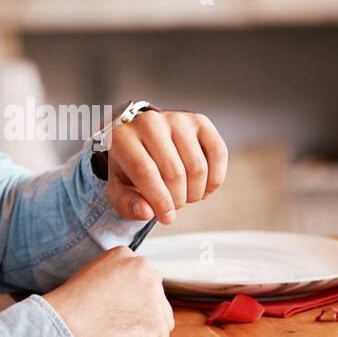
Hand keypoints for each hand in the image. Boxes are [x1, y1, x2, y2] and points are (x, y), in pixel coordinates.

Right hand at [44, 246, 173, 336]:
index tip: (113, 306)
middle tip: (116, 319)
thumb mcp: (98, 270)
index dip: (130, 300)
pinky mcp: (156, 322)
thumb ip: (121, 274)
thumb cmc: (75, 301)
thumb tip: (135, 289)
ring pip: (163, 319)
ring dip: (146, 329)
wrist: (65, 320)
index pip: (146, 283)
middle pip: (158, 300)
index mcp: (133, 258)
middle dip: (142, 313)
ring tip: (119, 329)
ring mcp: (154, 297)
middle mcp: (148, 271)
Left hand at [102, 108, 227, 222]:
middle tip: (174, 205)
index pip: (146, 172)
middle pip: (174, 172)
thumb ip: (127, 204)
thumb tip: (146, 211)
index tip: (166, 217)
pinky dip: (215, 179)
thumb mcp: (119, 188)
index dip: (160, 200)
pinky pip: (218, 153)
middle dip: (178, 200)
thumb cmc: (130, 166)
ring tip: (186, 196)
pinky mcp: (199, 121)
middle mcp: (150, 122)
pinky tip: (203, 187)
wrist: (143, 138)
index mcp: (122, 137)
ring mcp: (177, 119)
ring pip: (197, 167)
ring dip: (195, 192)